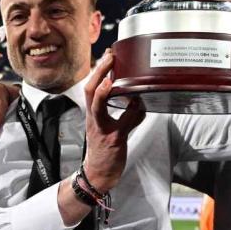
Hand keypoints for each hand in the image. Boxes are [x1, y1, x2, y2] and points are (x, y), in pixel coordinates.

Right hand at [82, 50, 145, 191]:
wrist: (97, 174)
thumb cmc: (103, 150)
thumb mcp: (106, 127)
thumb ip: (119, 112)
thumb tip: (136, 99)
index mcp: (92, 114)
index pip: (90, 88)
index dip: (97, 71)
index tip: (107, 55)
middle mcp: (94, 119)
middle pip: (89, 91)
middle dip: (99, 72)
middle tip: (109, 57)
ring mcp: (103, 129)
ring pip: (99, 106)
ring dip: (105, 92)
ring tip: (113, 80)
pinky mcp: (114, 139)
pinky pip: (124, 122)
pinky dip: (134, 111)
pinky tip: (141, 105)